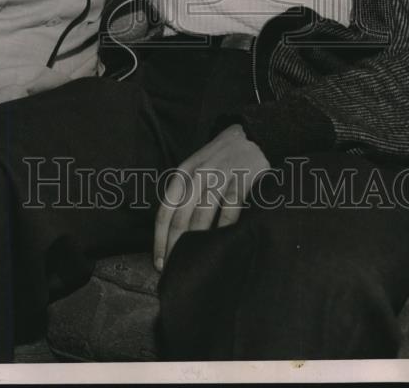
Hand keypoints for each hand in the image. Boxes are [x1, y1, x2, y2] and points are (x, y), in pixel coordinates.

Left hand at [153, 124, 269, 271]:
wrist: (247, 137)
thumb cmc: (218, 161)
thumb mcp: (196, 171)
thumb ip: (185, 195)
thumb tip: (172, 235)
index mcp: (182, 174)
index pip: (165, 211)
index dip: (160, 240)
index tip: (160, 263)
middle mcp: (198, 175)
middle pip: (181, 217)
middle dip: (176, 247)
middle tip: (176, 272)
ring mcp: (220, 176)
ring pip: (202, 214)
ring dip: (197, 242)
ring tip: (197, 265)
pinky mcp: (242, 179)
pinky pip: (230, 208)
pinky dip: (224, 229)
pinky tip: (221, 246)